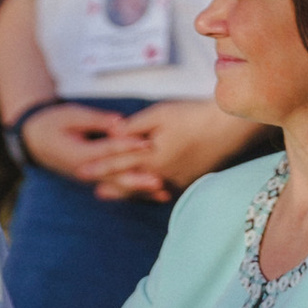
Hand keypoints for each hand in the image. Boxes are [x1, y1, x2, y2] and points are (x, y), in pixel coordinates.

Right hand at [22, 102, 162, 193]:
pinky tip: (158, 196)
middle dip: (138, 178)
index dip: (128, 147)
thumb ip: (96, 120)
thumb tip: (119, 122)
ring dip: (142, 191)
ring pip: (120, 187)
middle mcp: (86, 172)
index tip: (147, 143)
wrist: (35, 140)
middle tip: (160, 180)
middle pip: (116, 177)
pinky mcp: (97, 180)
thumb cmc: (53, 123)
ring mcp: (92, 179)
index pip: (108, 152)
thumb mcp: (71, 115)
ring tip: (164, 194)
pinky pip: (119, 188)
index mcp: (79, 155)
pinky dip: (139, 192)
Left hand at [105, 100, 245, 199]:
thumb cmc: (192, 116)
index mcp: (151, 156)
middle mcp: (162, 173)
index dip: (98, 167)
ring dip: (130, 192)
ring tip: (117, 194)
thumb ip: (134, 126)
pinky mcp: (190, 181)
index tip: (81, 171)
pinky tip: (149, 191)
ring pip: (148, 189)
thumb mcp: (160, 113)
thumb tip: (111, 133)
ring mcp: (177, 180)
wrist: (226, 129)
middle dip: (112, 187)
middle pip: (130, 182)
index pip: (118, 163)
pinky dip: (153, 192)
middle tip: (96, 193)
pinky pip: (166, 189)